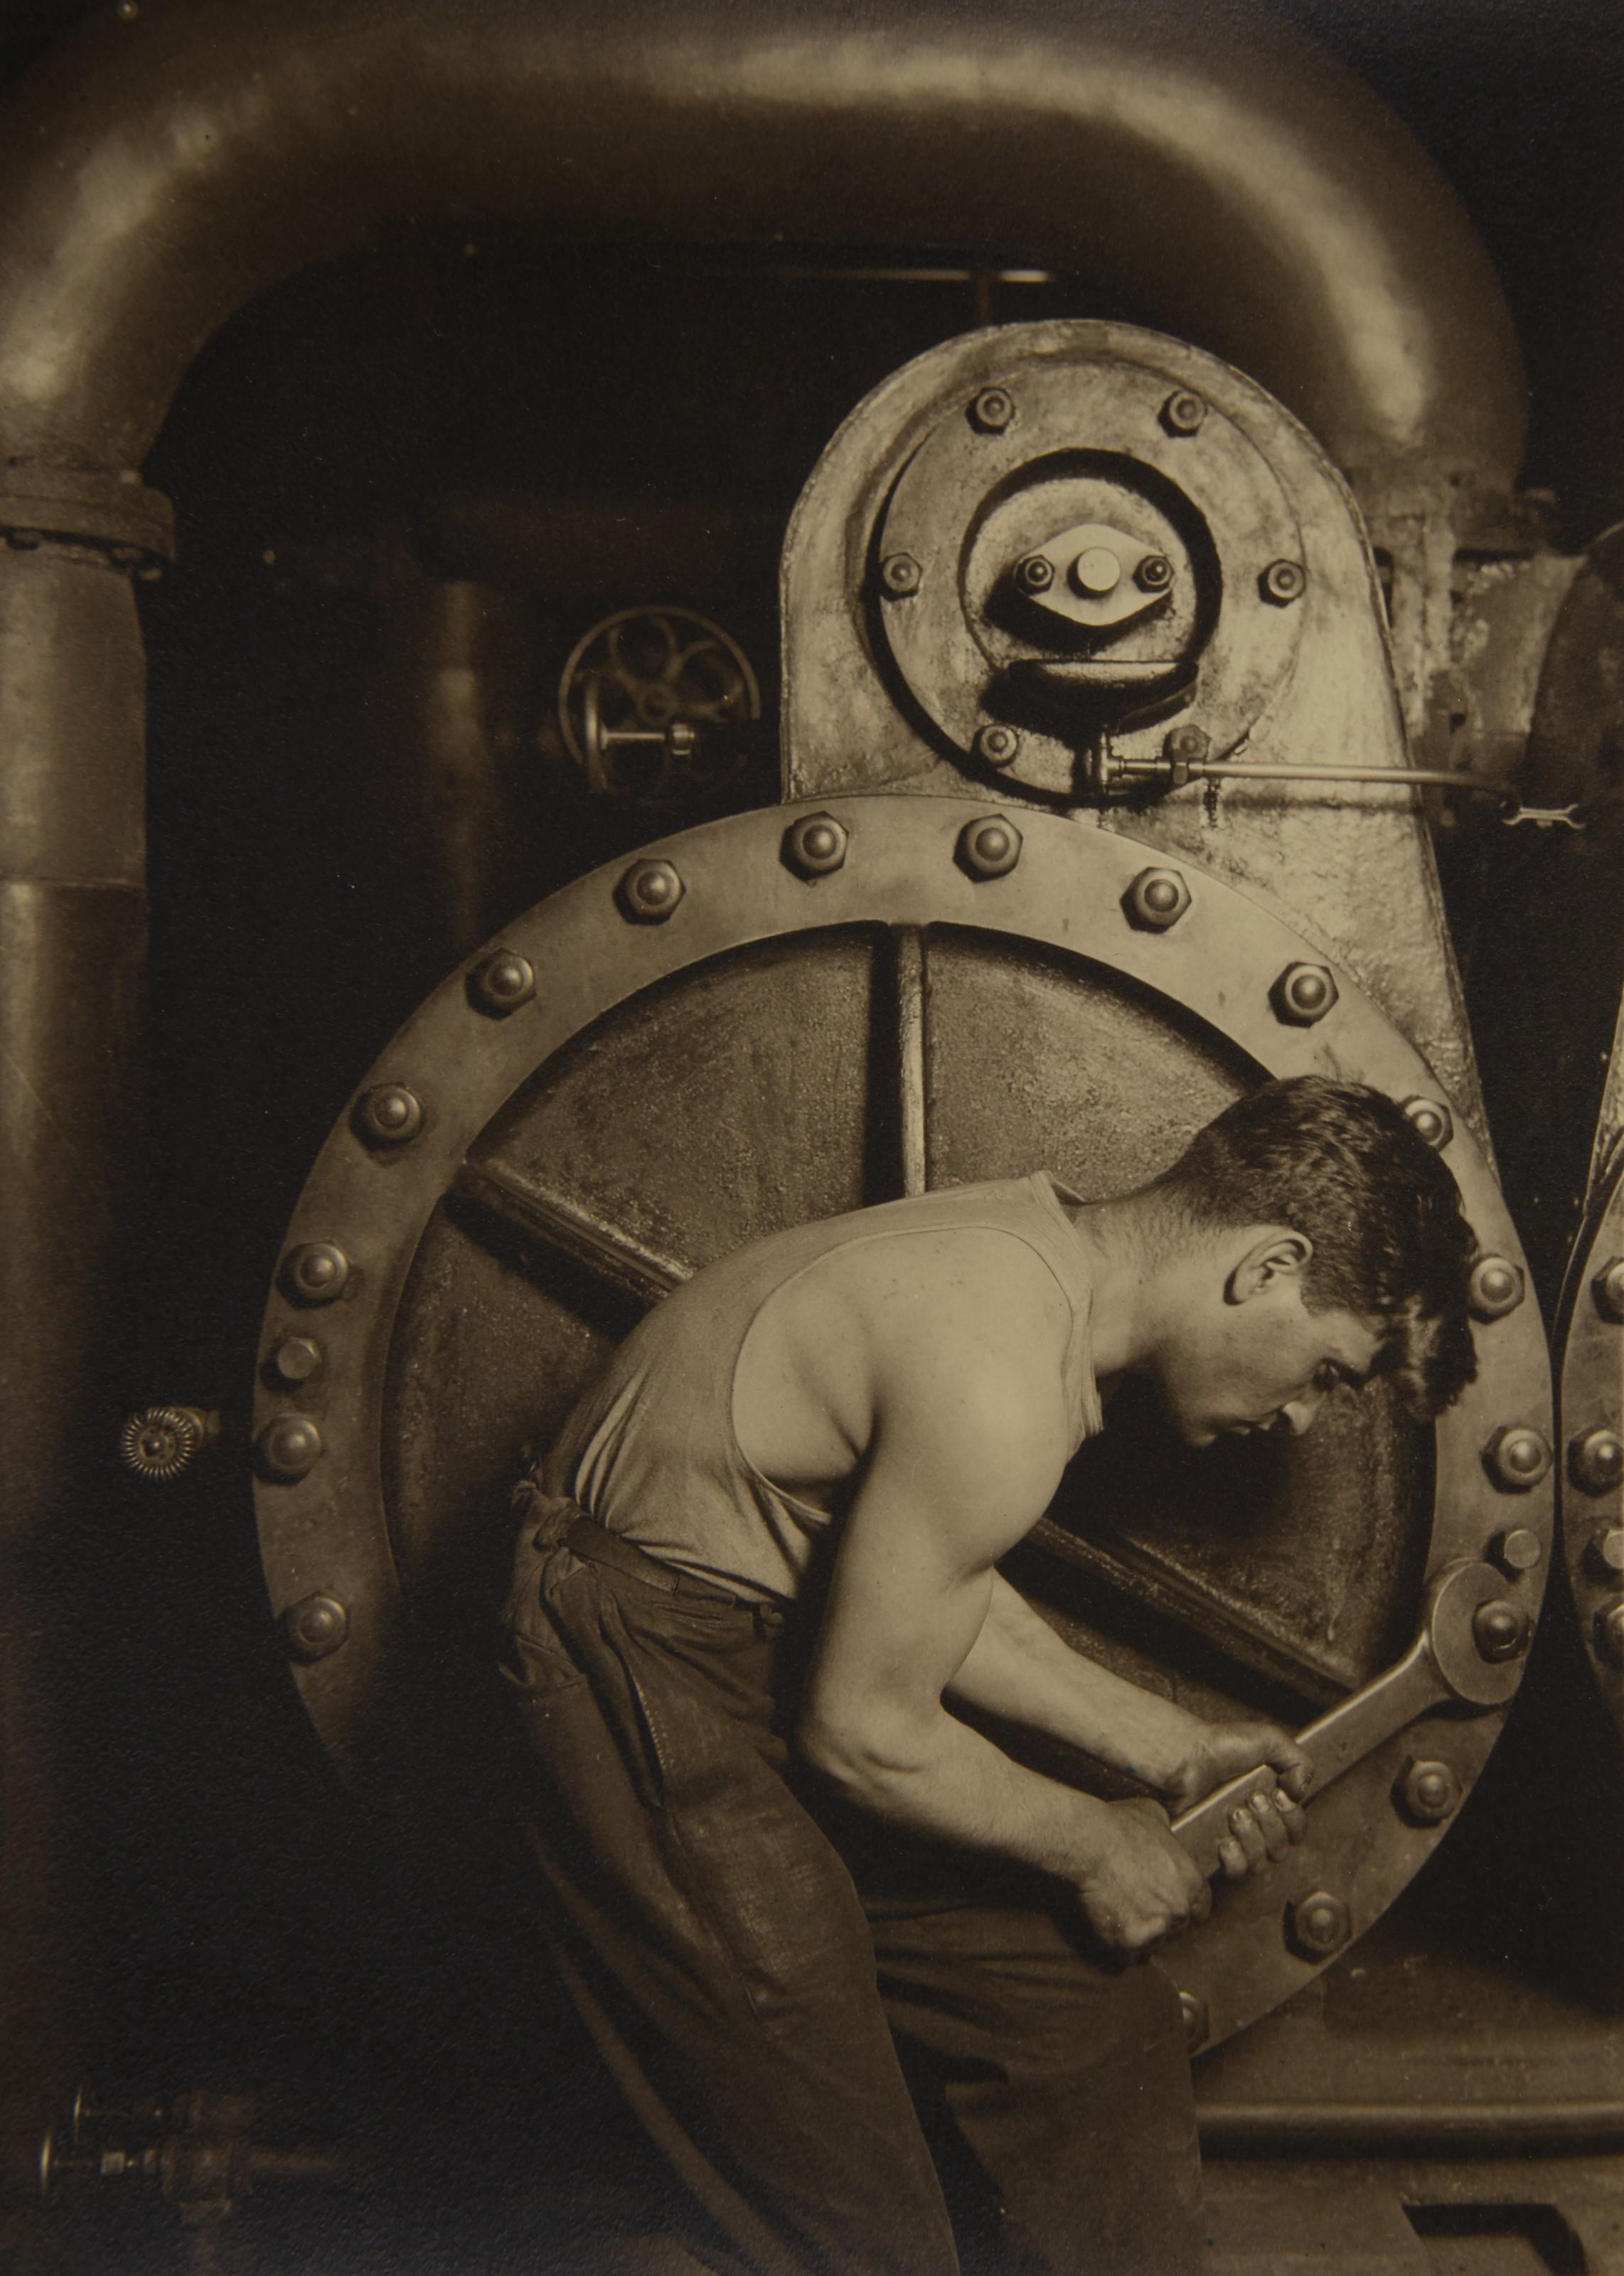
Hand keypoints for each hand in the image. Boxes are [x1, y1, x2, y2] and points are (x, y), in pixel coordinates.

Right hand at [1072, 1797, 1212, 1957]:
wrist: (1088, 1843)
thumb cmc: (1118, 1825)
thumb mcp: (1153, 1815)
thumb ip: (1167, 1834)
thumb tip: (1166, 1833)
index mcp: (1191, 1882)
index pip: (1202, 1907)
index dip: (1185, 1906)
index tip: (1169, 1904)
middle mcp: (1179, 1910)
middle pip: (1177, 1927)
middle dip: (1161, 1921)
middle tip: (1139, 1909)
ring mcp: (1156, 1929)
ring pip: (1154, 1945)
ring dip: (1141, 1937)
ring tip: (1121, 1918)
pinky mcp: (1129, 1943)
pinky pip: (1128, 1956)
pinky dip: (1118, 1946)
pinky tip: (1108, 1927)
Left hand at [1155, 1716, 1313, 1884]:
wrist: (1186, 1756)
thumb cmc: (1221, 1745)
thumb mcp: (1268, 1740)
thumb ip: (1298, 1760)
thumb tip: (1303, 1790)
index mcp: (1271, 1804)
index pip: (1298, 1829)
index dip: (1293, 1817)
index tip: (1279, 1793)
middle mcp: (1255, 1825)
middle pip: (1282, 1848)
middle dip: (1271, 1823)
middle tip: (1252, 1798)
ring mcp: (1234, 1839)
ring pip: (1261, 1861)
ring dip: (1252, 1837)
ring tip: (1234, 1813)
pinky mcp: (1212, 1849)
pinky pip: (1235, 1871)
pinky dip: (1235, 1858)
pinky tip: (1225, 1839)